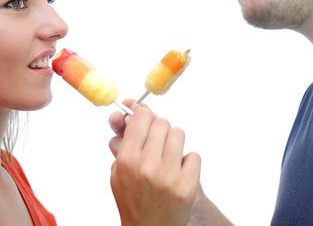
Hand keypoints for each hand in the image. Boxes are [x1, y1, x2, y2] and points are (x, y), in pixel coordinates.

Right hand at [109, 101, 200, 225]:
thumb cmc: (134, 200)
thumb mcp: (119, 172)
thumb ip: (122, 141)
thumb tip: (129, 111)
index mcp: (127, 160)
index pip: (141, 117)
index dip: (144, 116)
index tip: (145, 119)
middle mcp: (147, 166)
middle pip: (162, 122)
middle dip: (160, 130)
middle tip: (157, 143)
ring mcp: (169, 175)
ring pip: (179, 134)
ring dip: (174, 143)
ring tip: (168, 158)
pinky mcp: (188, 185)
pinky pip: (194, 155)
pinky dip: (188, 162)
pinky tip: (179, 173)